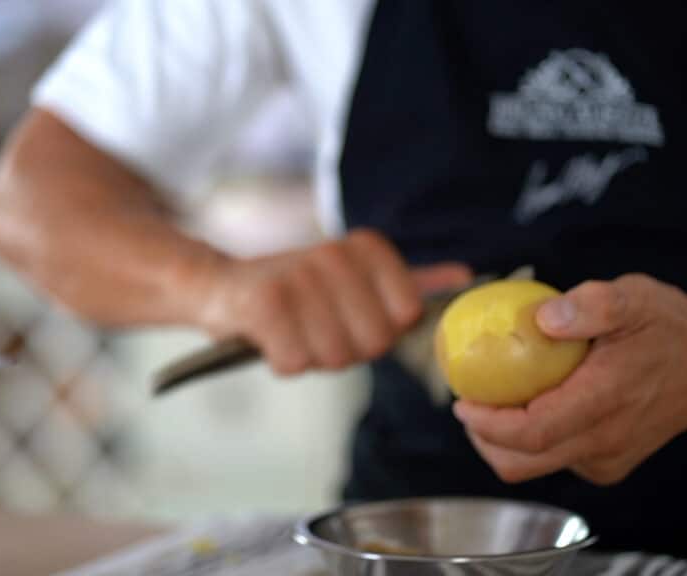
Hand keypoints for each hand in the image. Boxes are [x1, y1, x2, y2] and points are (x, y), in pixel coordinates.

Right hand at [194, 229, 471, 374]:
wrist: (219, 285)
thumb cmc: (295, 290)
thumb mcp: (355, 279)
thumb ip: (409, 283)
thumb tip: (466, 279)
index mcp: (364, 246)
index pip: (406, 315)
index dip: (379, 329)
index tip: (351, 316)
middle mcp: (334, 253)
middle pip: (373, 342)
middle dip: (346, 348)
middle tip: (317, 327)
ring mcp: (299, 275)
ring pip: (334, 356)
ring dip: (311, 356)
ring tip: (293, 331)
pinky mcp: (264, 302)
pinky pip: (296, 361)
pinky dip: (282, 360)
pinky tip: (271, 339)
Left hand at [453, 274, 686, 484]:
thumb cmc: (671, 326)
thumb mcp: (633, 298)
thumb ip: (591, 304)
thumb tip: (542, 317)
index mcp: (604, 404)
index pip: (531, 432)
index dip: (486, 423)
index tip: (460, 400)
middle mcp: (604, 442)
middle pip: (521, 461)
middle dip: (482, 438)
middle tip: (467, 401)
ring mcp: (608, 458)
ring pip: (536, 465)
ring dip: (504, 439)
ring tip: (492, 400)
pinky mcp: (611, 462)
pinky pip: (557, 458)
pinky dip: (531, 439)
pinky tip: (529, 402)